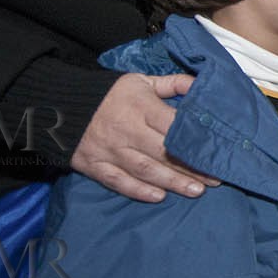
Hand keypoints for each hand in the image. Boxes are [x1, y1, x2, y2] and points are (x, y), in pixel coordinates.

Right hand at [70, 73, 216, 201]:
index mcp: (141, 108)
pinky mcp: (95, 166)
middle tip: (215, 179)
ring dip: (172, 182)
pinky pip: (118, 181)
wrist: (60, 105)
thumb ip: (173, 84)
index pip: (173, 125)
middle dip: (191, 167)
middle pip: (164, 152)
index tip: (217, 150)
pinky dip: (138, 191)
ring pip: (145, 170)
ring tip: (196, 191)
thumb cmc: (110, 94)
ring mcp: (110, 150)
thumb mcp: (141, 81)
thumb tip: (202, 86)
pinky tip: (159, 197)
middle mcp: (127, 131)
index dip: (195, 139)